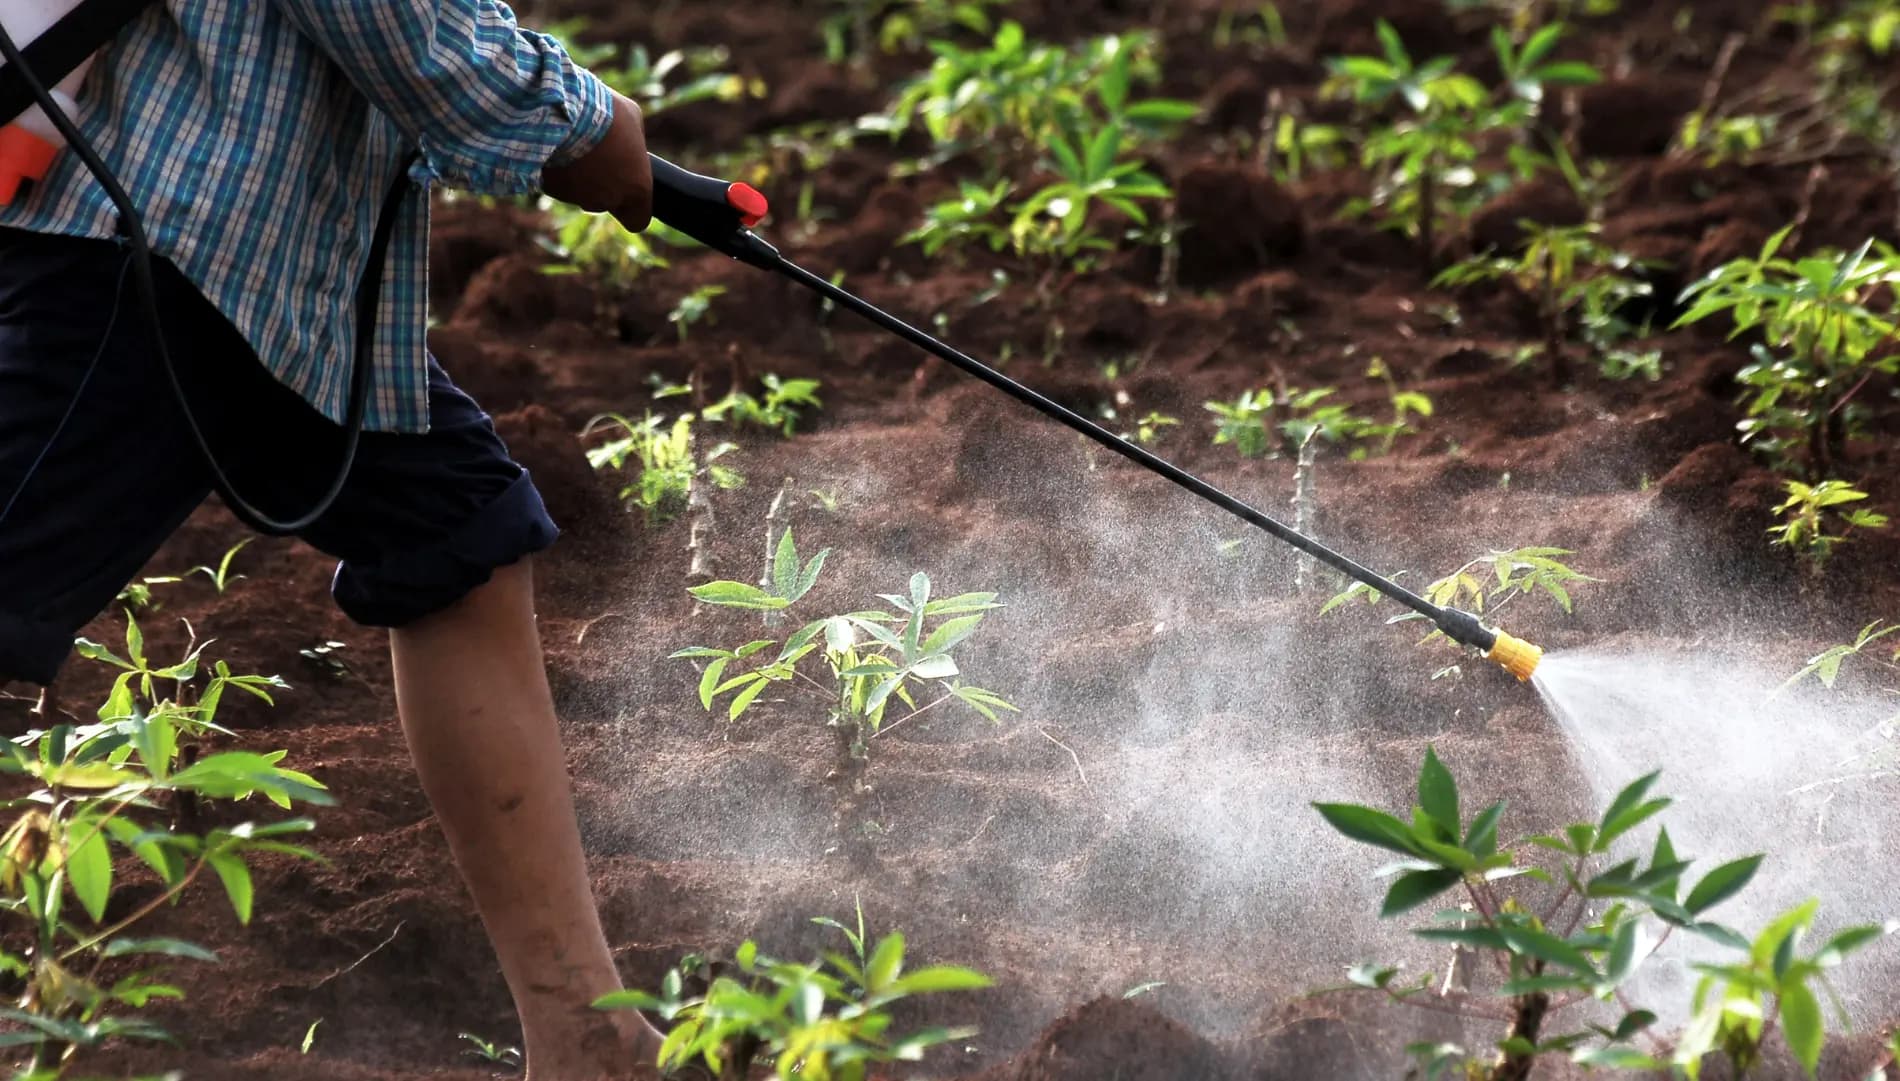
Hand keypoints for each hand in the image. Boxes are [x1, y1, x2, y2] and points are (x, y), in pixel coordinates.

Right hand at [542, 90, 652, 231]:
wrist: (560, 109)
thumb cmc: (604, 112)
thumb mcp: (632, 118)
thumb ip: (634, 141)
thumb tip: (629, 144)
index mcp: (636, 188)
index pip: (638, 221)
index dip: (635, 209)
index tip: (630, 195)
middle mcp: (608, 200)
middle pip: (607, 203)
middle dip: (604, 186)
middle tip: (598, 157)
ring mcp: (577, 197)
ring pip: (582, 194)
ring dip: (581, 177)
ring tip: (577, 145)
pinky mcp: (550, 188)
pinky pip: (558, 183)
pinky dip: (559, 170)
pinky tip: (559, 147)